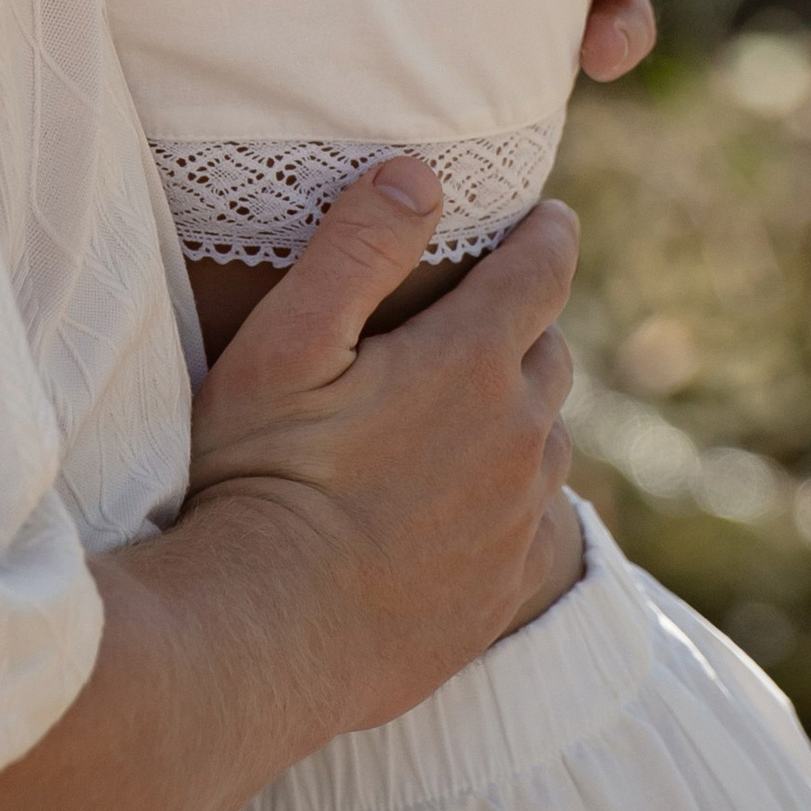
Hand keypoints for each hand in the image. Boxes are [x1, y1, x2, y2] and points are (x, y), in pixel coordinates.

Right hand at [188, 161, 577, 738]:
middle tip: (491, 310)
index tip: (549, 216)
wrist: (265, 638)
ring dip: (521, 410)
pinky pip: (537, 523)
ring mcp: (517, 521)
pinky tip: (475, 500)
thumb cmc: (259, 478)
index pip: (541, 272)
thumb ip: (356, 249)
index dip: (547, 234)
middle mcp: (517, 438)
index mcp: (471, 364)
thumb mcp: (285, 345)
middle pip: (550, 353)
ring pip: (547, 439)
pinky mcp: (503, 591)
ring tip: (475, 406)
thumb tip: (418, 172)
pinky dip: (516, 494)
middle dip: (528, 322)